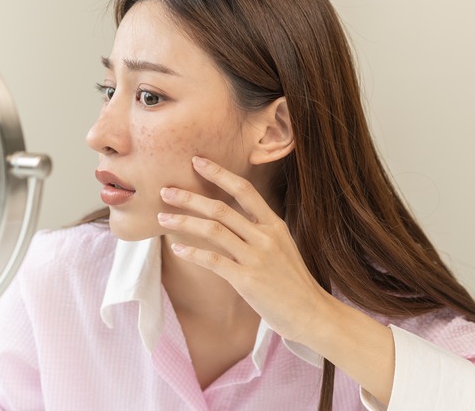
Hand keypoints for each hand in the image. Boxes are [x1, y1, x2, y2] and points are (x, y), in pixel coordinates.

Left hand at [157, 156, 326, 342]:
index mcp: (275, 225)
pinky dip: (192, 252)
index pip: (244, 189)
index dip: (219, 173)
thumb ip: (259, 231)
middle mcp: (265, 237)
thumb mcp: (282, 247)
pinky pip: (213, 260)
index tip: (197, 161)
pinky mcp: (247, 280)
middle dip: (189, 197)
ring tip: (162, 218)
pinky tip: (177, 249)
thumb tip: (230, 220)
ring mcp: (256, 257)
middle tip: (165, 190)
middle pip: (221, 208)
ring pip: (213, 230)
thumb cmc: (293, 282)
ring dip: (183, 222)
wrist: (312, 313)